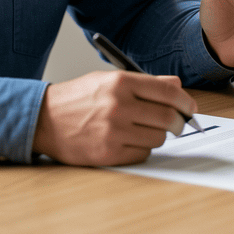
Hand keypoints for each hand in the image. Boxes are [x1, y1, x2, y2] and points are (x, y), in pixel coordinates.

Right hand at [31, 71, 197, 165]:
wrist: (43, 119)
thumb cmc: (78, 98)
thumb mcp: (109, 80)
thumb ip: (145, 83)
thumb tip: (176, 87)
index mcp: (120, 83)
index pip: (168, 92)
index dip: (185, 101)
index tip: (189, 107)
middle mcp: (118, 106)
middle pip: (168, 117)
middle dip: (178, 122)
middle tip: (177, 123)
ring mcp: (113, 131)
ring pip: (158, 138)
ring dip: (157, 136)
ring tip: (144, 130)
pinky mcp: (108, 153)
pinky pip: (142, 154)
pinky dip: (142, 149)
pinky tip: (130, 141)